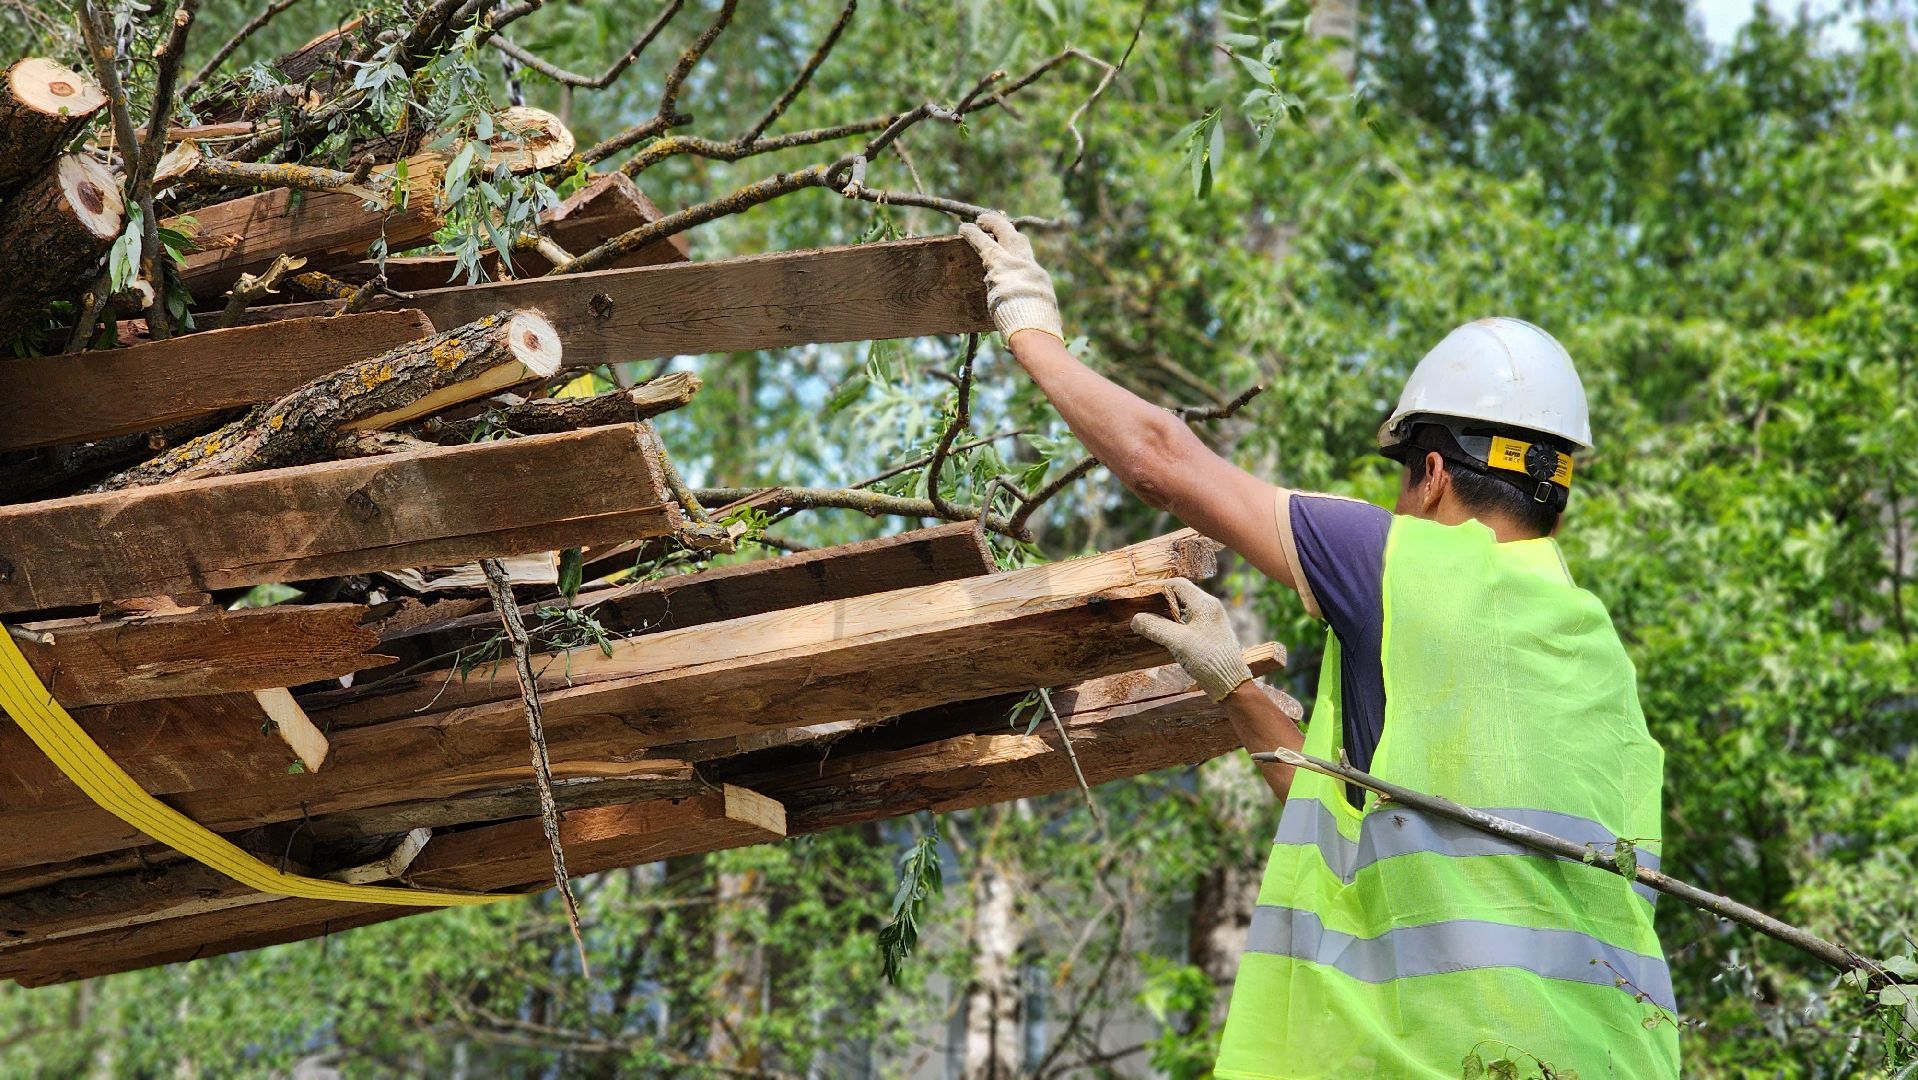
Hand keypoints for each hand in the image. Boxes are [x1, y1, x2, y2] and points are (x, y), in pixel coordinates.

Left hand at [958, 211, 1064, 345]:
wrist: (1035, 330)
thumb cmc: (1037, 332)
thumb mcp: (1037, 317)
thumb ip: (1027, 310)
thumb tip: (1026, 320)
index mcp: (1039, 279)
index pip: (1026, 257)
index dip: (1015, 246)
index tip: (1007, 239)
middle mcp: (1028, 267)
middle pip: (1016, 239)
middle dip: (1002, 227)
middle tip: (987, 221)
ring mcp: (1014, 265)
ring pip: (999, 237)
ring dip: (984, 228)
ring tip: (972, 224)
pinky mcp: (999, 267)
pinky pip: (983, 245)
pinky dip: (973, 235)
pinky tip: (964, 229)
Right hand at [1131, 578, 1254, 702]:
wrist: (1230, 683)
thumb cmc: (1207, 658)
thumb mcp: (1177, 642)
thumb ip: (1155, 627)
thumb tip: (1135, 619)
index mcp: (1204, 603)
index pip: (1177, 584)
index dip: (1157, 586)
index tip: (1140, 594)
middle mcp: (1210, 608)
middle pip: (1180, 594)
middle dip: (1160, 600)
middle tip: (1142, 607)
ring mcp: (1211, 620)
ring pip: (1184, 608)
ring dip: (1166, 613)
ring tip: (1149, 621)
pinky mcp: (1210, 633)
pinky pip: (1188, 620)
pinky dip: (1174, 623)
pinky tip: (1164, 634)